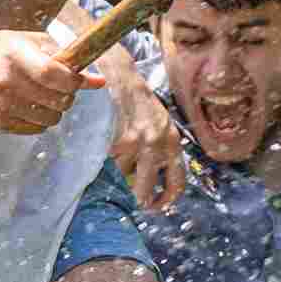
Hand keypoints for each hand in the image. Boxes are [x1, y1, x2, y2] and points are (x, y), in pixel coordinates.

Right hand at [0, 29, 85, 136]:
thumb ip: (60, 55)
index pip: (54, 74)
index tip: (81, 81)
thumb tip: (97, 80)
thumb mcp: (23, 41)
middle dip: (68, 96)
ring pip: (50, 119)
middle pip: (57, 100)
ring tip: (45, 98)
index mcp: (14, 54)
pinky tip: (30, 106)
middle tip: (62, 89)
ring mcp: (0, 104)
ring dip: (55, 110)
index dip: (74, 81)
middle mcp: (6, 80)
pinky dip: (39, 120)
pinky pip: (34, 129)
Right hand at [95, 55, 186, 209]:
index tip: (159, 206)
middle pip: (147, 190)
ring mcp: (136, 142)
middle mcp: (158, 143)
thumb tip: (155, 180)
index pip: (177, 181)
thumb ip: (161, 148)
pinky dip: (104, 164)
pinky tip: (103, 154)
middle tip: (135, 202)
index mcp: (172, 140)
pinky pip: (108, 164)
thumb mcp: (160, 123)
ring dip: (117, 176)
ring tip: (114, 166)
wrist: (120, 75)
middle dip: (139, 200)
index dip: (168, 199)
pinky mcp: (116, 139)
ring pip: (123, 177)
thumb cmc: (139, 101)